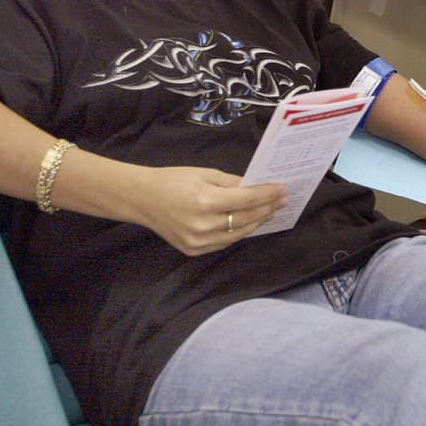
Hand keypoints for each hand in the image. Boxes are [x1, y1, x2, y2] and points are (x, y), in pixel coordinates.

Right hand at [130, 166, 286, 255]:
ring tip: (271, 211)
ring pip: (239, 234)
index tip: (283, 189)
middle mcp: (204, 225)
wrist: (142, 199)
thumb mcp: (205, 174)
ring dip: (258, 222)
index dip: (268, 195)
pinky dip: (240, 232)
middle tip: (283, 199)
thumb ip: (232, 182)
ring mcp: (199, 242)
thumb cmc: (173, 181)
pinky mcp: (195, 251)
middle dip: (268, 208)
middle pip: (246, 219)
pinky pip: (225, 242)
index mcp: (206, 201)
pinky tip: (250, 222)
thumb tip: (256, 187)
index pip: (247, 200)